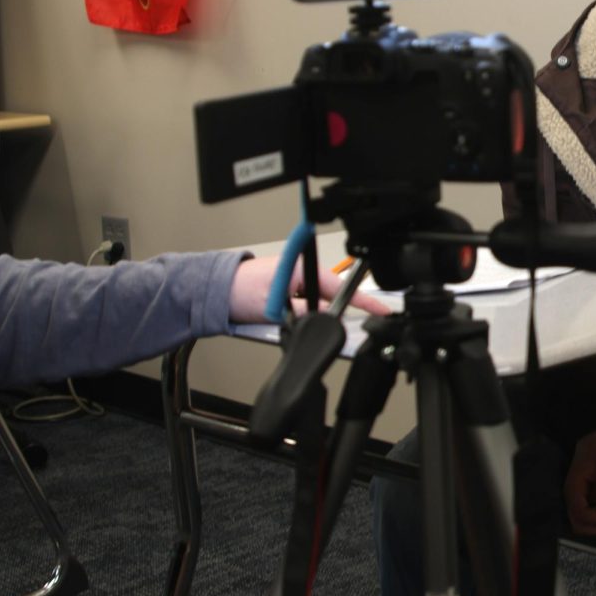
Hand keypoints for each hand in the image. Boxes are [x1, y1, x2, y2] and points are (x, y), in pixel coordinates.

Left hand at [228, 256, 390, 322]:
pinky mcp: (287, 292)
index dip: (363, 301)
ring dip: (315, 316)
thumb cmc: (237, 291)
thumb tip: (327, 319)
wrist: (213, 291)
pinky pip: (306, 306)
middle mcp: (301, 273)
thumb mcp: (275, 307)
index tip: (381, 310)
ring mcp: (294, 283)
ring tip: (300, 325)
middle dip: (337, 312)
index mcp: (302, 269)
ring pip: (318, 304)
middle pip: (332, 296)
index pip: (340, 286)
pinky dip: (305, 315)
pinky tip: (293, 322)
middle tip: (348, 327)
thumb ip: (305, 313)